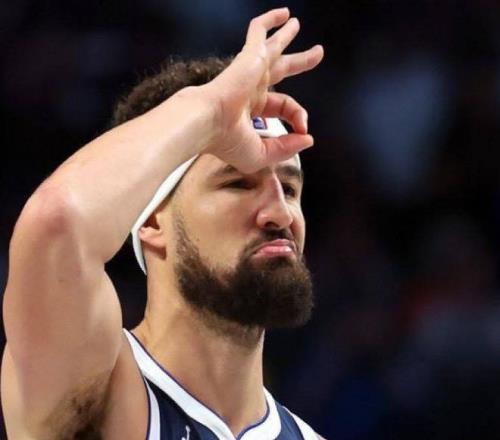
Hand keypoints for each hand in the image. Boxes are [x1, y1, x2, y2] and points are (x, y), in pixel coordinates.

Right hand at [203, 8, 323, 172]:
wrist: (207, 123)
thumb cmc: (227, 142)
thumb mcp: (262, 154)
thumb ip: (286, 148)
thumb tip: (307, 139)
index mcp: (251, 109)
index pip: (285, 106)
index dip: (299, 116)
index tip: (304, 130)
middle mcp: (251, 87)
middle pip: (282, 70)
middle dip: (301, 62)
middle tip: (316, 53)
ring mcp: (250, 70)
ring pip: (273, 46)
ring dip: (286, 35)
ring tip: (296, 23)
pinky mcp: (249, 57)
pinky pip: (258, 33)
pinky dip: (269, 21)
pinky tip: (284, 13)